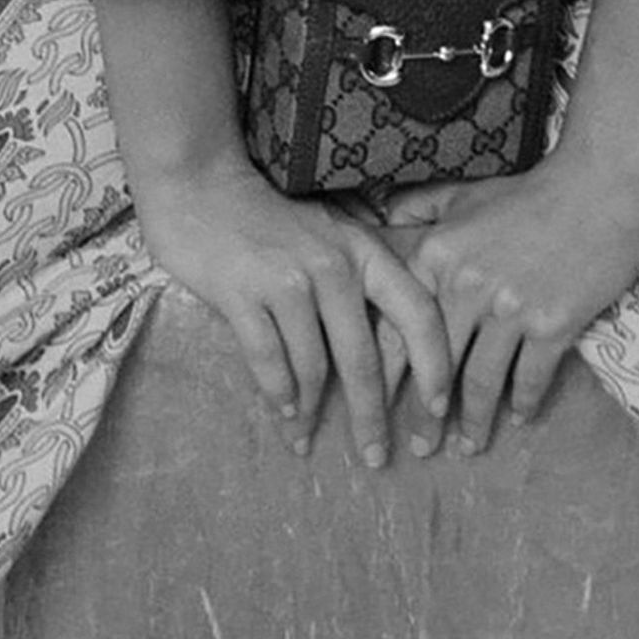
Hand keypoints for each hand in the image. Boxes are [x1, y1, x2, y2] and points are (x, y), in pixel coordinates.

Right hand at [132, 152, 452, 465]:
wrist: (200, 181)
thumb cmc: (266, 210)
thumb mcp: (327, 230)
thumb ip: (356, 273)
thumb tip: (390, 340)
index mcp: (362, 248)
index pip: (418, 311)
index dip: (434, 365)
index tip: (438, 408)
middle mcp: (332, 265)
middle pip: (364, 358)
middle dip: (372, 416)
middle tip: (377, 457)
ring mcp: (287, 279)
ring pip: (312, 367)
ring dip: (311, 412)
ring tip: (307, 438)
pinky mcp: (242, 294)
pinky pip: (269, 361)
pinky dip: (278, 395)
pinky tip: (283, 413)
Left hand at [377, 155, 638, 454]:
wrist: (599, 188)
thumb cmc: (530, 193)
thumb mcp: (466, 194)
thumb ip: (421, 207)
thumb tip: (381, 214)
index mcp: (438, 255)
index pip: (397, 326)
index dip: (384, 374)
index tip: (374, 406)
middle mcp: (467, 285)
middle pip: (435, 366)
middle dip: (424, 416)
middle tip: (417, 449)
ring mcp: (510, 308)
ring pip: (481, 382)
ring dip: (473, 422)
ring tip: (466, 448)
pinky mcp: (552, 324)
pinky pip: (530, 379)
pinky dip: (524, 404)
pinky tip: (520, 419)